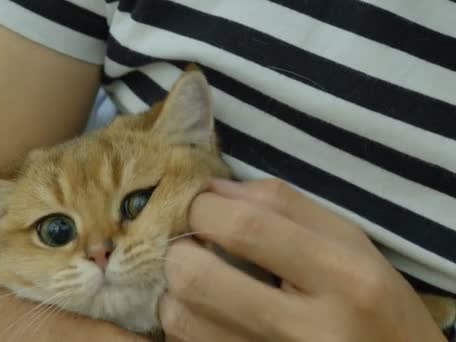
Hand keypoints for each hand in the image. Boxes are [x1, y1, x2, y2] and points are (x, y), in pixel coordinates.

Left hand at [159, 179, 445, 341]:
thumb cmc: (376, 304)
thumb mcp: (351, 242)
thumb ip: (284, 205)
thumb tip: (213, 187)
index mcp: (342, 277)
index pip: (243, 228)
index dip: (203, 208)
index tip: (201, 206)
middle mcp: (309, 331)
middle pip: (197, 278)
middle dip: (179, 251)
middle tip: (193, 245)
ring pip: (181, 320)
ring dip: (175, 291)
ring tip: (202, 282)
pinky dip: (184, 323)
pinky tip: (208, 314)